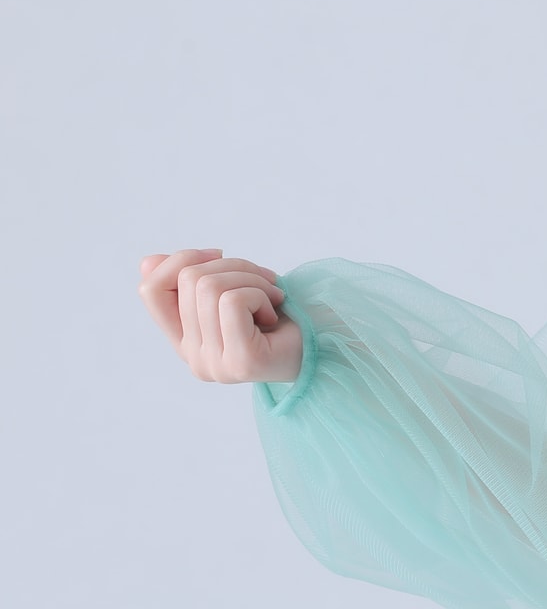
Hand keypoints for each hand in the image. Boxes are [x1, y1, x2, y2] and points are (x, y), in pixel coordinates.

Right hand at [136, 248, 302, 384]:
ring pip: (210, 287)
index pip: (150, 291)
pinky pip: (234, 302)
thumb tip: (148, 260)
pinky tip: (276, 312)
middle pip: (189, 279)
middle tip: (265, 281)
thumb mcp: (234, 289)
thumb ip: (194, 280)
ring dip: (252, 279)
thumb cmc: (282, 314)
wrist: (327, 344)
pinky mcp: (240, 361)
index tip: (216, 255)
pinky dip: (262, 294)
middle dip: (234, 265)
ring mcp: (214, 364)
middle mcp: (193, 358)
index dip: (178, 261)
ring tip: (272, 298)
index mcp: (185, 339)